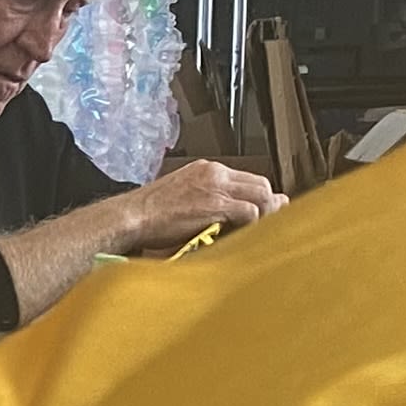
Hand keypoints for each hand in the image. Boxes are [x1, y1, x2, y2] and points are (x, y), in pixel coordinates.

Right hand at [103, 159, 281, 258]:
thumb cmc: (150, 214)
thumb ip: (206, 200)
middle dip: (269, 204)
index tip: (264, 212)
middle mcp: (215, 172)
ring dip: (265, 216)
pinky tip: (247, 236)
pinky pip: (251, 212)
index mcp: (207, 169)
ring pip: (262, 196)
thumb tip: (225, 215)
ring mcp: (217, 187)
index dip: (259, 197)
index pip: (247, 178)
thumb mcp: (180, 197)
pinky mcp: (217, 204)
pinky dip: (254, 225)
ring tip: (262, 233)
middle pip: (260, 184)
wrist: (133, 216)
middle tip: (272, 223)